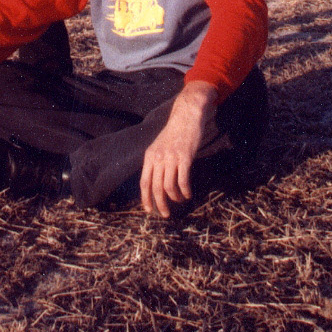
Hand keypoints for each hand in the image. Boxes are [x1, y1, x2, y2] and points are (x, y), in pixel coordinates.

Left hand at [139, 81, 218, 217]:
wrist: (186, 116)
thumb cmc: (174, 133)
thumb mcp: (159, 146)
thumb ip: (155, 162)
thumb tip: (154, 182)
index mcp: (149, 156)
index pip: (144, 183)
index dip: (146, 199)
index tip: (149, 210)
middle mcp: (158, 158)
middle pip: (156, 188)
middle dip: (160, 204)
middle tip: (165, 214)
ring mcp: (171, 158)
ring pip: (169, 187)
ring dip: (175, 198)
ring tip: (180, 200)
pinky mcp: (184, 157)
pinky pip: (182, 180)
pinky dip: (185, 191)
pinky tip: (188, 194)